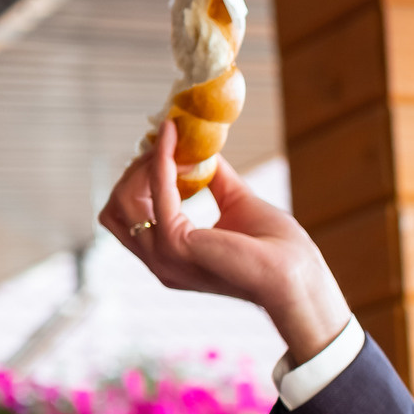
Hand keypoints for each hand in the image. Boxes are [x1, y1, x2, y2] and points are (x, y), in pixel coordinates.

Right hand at [97, 118, 351, 363]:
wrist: (297, 275)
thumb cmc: (277, 248)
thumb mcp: (237, 203)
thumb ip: (214, 179)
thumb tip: (201, 148)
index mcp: (170, 257)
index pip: (128, 217)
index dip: (137, 179)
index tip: (159, 146)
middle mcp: (159, 261)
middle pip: (116, 209)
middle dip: (133, 172)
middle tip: (161, 143)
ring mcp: (163, 256)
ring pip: (126, 200)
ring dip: (145, 164)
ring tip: (169, 140)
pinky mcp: (176, 244)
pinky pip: (158, 191)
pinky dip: (163, 160)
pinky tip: (173, 138)